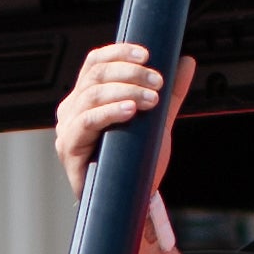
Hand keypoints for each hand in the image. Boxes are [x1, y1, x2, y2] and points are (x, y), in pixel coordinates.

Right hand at [54, 44, 193, 195]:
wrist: (132, 201)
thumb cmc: (136, 162)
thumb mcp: (157, 120)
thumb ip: (170, 93)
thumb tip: (186, 61)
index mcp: (87, 97)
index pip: (96, 62)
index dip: (119, 52)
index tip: (147, 54)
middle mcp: (72, 109)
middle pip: (96, 75)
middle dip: (131, 73)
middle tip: (158, 82)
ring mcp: (67, 129)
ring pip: (92, 95)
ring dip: (126, 91)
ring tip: (152, 99)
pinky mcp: (69, 149)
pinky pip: (87, 122)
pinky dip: (110, 112)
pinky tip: (130, 111)